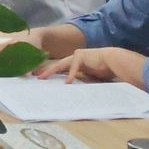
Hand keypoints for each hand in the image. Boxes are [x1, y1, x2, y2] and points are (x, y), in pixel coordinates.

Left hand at [34, 46, 148, 85]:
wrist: (115, 61)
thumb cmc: (104, 71)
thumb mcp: (89, 79)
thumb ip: (80, 83)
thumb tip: (69, 93)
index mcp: (74, 64)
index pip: (59, 70)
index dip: (49, 74)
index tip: (39, 80)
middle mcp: (73, 59)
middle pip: (55, 66)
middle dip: (44, 72)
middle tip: (33, 77)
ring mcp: (76, 56)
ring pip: (60, 65)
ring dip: (50, 72)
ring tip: (41, 78)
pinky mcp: (81, 55)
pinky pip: (74, 67)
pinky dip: (71, 75)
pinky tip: (67, 83)